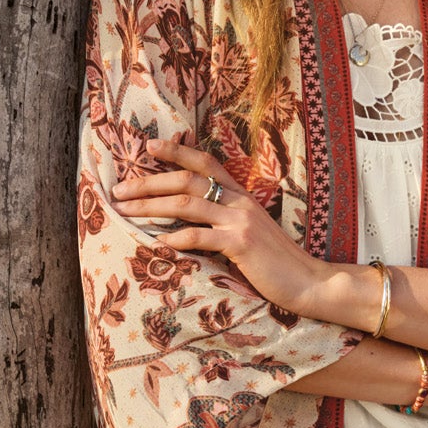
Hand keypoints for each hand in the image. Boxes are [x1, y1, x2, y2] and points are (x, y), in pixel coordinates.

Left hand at [109, 136, 342, 316]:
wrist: (308, 281)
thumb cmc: (277, 262)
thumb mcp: (251, 232)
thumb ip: (226, 220)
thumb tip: (192, 221)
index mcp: (242, 196)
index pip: (206, 163)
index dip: (177, 151)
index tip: (149, 146)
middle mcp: (240, 202)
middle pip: (186, 180)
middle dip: (148, 182)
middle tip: (119, 190)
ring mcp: (240, 221)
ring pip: (186, 205)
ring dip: (150, 206)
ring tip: (126, 211)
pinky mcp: (240, 244)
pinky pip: (198, 237)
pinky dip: (174, 239)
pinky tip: (158, 243)